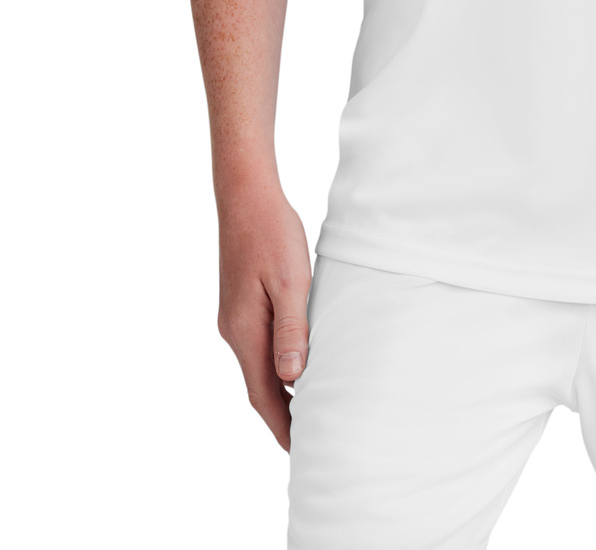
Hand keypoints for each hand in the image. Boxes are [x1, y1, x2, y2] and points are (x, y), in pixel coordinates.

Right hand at [216, 180, 311, 449]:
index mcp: (245, 332)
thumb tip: (291, 378)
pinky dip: (276, 364)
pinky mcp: (240, 304)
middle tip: (310, 440)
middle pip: (258, 387)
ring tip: (307, 410)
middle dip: (281, 416)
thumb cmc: (272, 232)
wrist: (245, 195)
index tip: (301, 451)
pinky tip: (295, 363)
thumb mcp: (290, 279)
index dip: (282, 425)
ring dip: (279, 391)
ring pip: (257, 366)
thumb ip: (291, 328)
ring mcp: (234, 317)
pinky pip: (258, 346)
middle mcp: (234, 331)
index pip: (263, 395)